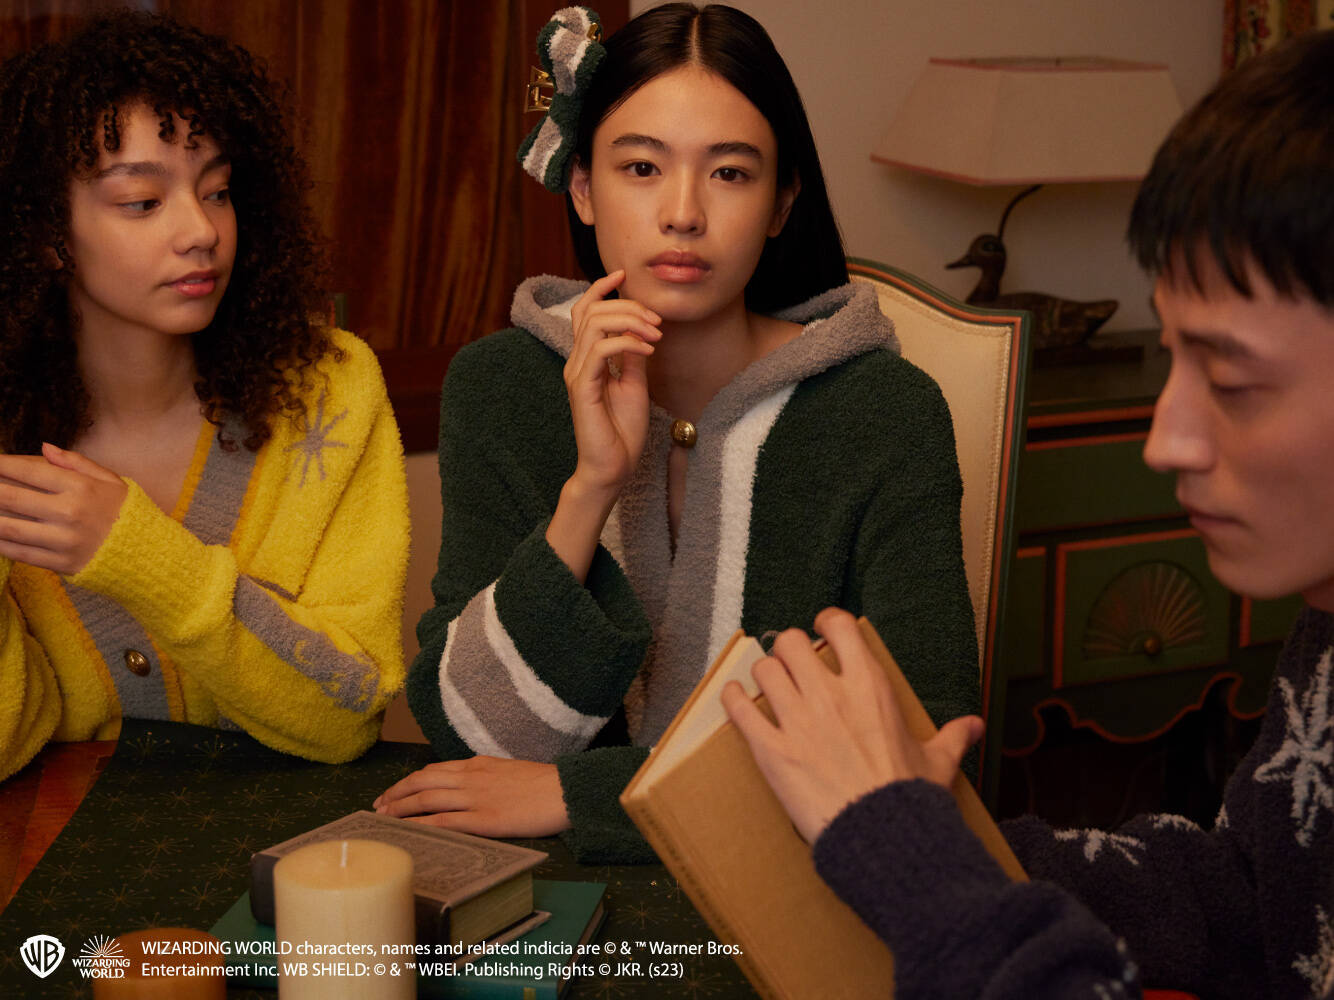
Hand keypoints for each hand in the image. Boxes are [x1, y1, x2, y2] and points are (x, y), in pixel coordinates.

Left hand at [0, 444, 127, 574]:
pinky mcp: (60, 563)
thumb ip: (76, 463)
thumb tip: (44, 448)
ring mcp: (63, 540)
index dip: (2, 465)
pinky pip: (19, 553)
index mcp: (81, 488)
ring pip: (8, 527)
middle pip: (11, 498)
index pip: (30, 471)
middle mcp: (69, 513)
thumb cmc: (125, 511)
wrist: (147, 553)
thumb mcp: (110, 480)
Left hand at [373, 756, 570, 838]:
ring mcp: (476, 798)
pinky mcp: (485, 819)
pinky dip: (422, 825)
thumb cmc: (544, 784)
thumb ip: (485, 777)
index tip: (394, 792)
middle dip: (396, 793)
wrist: (565, 790)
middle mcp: (471, 777)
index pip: (434, 770)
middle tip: (378, 806)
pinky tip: (408, 831)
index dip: (409, 781)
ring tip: (384, 818)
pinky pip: (445, 821)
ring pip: (427, 799)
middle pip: (423, 781)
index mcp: (478, 764)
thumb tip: (467, 788)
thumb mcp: (509, 771)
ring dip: (401, 808)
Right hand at [564, 270, 659, 495]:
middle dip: (627, 306)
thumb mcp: (635, 383)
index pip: (584, 311)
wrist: (613, 466)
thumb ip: (632, 355)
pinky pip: (600, 349)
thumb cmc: (622, 430)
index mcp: (586, 358)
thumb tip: (641, 328)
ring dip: (629, 321)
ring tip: (655, 334)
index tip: (623, 275)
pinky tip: (648, 350)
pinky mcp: (582, 387)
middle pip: (591, 311)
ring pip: (594, 324)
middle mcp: (576, 361)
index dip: (600, 288)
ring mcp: (577, 373)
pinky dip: (626, 342)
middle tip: (656, 320)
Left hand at [721, 608, 982, 844]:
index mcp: (870, 687)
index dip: (827, 623)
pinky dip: (733, 699)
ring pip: (765, 670)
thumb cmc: (910, 799)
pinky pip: (740, 710)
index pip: (839, 626)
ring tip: (768, 685)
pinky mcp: (773, 751)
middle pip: (791, 642)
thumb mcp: (937, 762)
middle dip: (789, 650)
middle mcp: (830, 694)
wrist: (882, 837)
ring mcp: (798, 721)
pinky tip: (734, 698)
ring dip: (765, 675)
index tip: (823, 631)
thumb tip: (975, 727)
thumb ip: (953, 737)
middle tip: (792, 665)